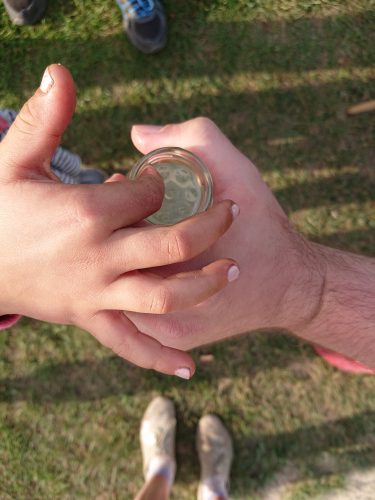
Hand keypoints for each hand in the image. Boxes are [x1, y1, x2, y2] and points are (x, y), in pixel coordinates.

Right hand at [0, 68, 239, 376]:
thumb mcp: (15, 159)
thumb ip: (46, 117)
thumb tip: (61, 69)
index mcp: (87, 211)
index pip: (147, 194)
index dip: (162, 183)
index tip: (161, 179)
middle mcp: (99, 256)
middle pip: (171, 241)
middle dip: (208, 226)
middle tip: (232, 213)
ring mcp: (98, 293)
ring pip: (163, 294)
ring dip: (203, 283)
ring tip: (230, 270)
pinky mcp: (91, 319)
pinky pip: (131, 343)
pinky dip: (160, 356)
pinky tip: (190, 366)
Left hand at [127, 118, 324, 349]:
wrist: (289, 285)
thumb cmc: (263, 228)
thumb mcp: (238, 172)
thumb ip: (195, 139)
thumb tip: (138, 134)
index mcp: (180, 263)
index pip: (121, 230)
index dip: (113, 202)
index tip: (121, 181)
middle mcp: (166, 307)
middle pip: (113, 267)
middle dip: (111, 232)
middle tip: (122, 207)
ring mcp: (165, 330)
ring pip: (117, 293)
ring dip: (117, 259)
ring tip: (129, 230)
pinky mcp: (170, 341)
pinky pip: (132, 310)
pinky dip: (129, 282)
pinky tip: (140, 258)